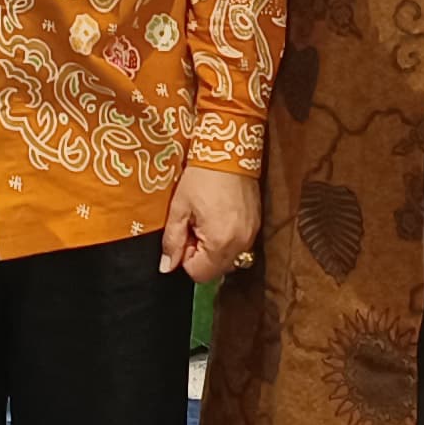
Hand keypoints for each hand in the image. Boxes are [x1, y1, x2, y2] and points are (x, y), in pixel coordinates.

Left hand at [161, 162, 259, 282]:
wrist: (229, 150)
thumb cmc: (200, 177)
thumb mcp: (179, 208)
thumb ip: (172, 241)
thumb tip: (166, 267)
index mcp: (219, 242)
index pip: (199, 274)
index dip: (185, 259)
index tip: (184, 235)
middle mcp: (240, 244)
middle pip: (215, 270)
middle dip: (200, 256)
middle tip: (193, 227)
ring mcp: (251, 235)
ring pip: (227, 259)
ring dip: (213, 249)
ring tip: (206, 221)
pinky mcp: (256, 225)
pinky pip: (238, 245)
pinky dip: (226, 240)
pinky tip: (219, 217)